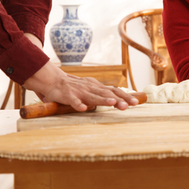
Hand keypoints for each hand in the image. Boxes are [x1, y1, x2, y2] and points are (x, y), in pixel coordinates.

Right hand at [23, 62, 137, 110]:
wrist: (53, 80)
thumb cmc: (75, 87)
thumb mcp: (91, 89)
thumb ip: (103, 94)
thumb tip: (121, 100)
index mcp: (97, 87)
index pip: (114, 90)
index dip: (125, 96)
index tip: (136, 102)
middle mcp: (91, 88)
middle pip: (107, 93)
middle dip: (118, 99)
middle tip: (128, 106)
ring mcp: (79, 91)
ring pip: (93, 96)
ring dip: (102, 100)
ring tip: (112, 103)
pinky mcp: (67, 95)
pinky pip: (73, 100)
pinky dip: (78, 104)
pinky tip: (83, 109)